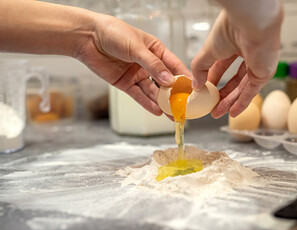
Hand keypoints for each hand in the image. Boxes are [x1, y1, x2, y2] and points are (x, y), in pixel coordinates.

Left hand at [75, 16, 189, 115]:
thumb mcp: (137, 47)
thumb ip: (153, 65)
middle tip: (184, 107)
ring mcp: (137, 74)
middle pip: (164, 82)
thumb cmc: (113, 33)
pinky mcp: (125, 83)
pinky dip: (147, 104)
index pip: (174, 65)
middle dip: (174, 95)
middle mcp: (148, 64)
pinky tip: (157, 111)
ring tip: (172, 114)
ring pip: (152, 91)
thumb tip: (169, 81)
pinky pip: (139, 96)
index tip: (193, 89)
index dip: (183, 77)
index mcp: (155, 50)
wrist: (87, 38)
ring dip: (162, 103)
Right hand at [191, 1, 282, 117]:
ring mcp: (257, 65)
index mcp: (233, 45)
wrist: (250, 24)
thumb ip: (200, 69)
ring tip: (217, 113)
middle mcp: (247, 55)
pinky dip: (242, 103)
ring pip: (241, 88)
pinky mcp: (264, 73)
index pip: (221, 67)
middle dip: (221, 95)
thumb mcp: (207, 51)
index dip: (212, 81)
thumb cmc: (230, 29)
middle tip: (212, 107)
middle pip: (233, 80)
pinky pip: (252, 91)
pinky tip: (232, 112)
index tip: (204, 92)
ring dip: (229, 102)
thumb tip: (196, 85)